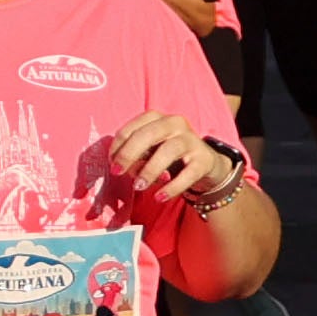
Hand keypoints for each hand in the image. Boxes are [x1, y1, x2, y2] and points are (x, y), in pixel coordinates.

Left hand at [105, 110, 242, 210]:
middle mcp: (174, 123)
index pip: (131, 129)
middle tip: (118, 172)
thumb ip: (134, 156)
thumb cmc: (167, 155)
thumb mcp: (148, 151)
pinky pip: (188, 173)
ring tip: (138, 186)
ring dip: (150, 170)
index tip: (112, 164)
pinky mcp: (204, 159)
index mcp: (156, 118)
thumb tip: (122, 169)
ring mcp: (191, 140)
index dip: (117, 147)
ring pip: (168, 151)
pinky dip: (172, 187)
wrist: (204, 164)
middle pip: (148, 134)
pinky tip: (159, 197)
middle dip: (129, 154)